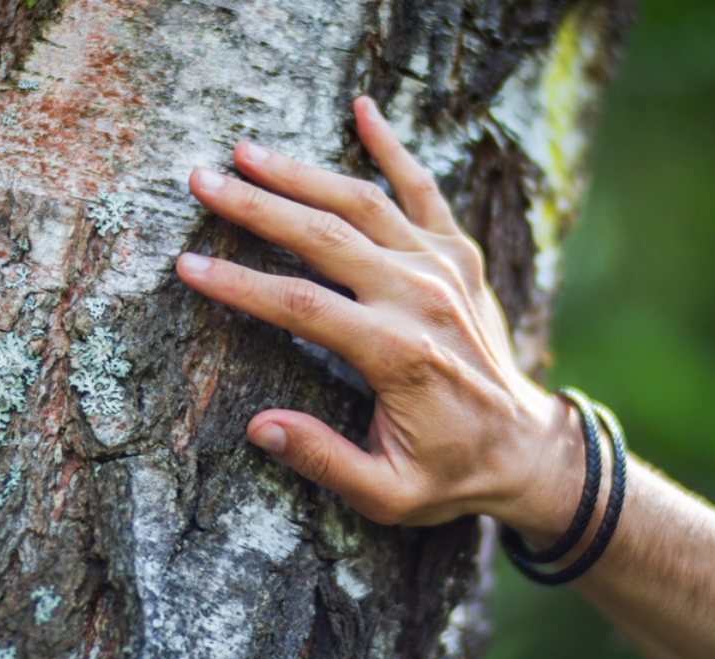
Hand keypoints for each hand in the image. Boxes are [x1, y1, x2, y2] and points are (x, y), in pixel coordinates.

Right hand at [176, 96, 581, 532]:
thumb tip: (260, 428)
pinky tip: (363, 109)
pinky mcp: (459, 254)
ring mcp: (443, 268)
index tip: (188, 265)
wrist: (527, 447)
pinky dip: (393, 146)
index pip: (299, 305)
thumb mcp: (388, 494)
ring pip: (362, 203)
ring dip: (301, 173)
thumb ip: (324, 460)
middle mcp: (419, 298)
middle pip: (322, 237)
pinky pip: (424, 189)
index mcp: (396, 353)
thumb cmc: (451, 474)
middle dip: (256, 206)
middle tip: (200, 180)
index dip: (238, 283)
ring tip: (246, 151)